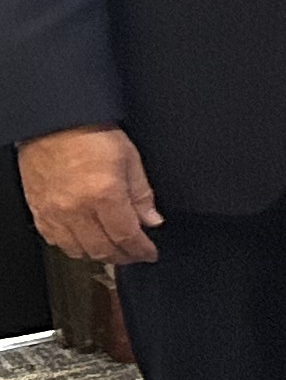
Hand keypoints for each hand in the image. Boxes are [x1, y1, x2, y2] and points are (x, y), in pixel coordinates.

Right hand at [21, 125, 159, 264]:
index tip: (150, 253)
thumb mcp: (129, 158)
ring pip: (78, 250)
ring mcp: (54, 212)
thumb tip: (152, 220)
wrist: (53, 123)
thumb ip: (142, 194)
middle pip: (103, 249)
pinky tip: (85, 241)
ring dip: (99, 255)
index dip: (141, 250)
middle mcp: (76, 208)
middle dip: (124, 256)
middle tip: (135, 254)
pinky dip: (73, 246)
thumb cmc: (89, 134)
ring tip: (113, 249)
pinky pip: (55, 241)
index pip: (126, 236)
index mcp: (103, 195)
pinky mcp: (39, 211)